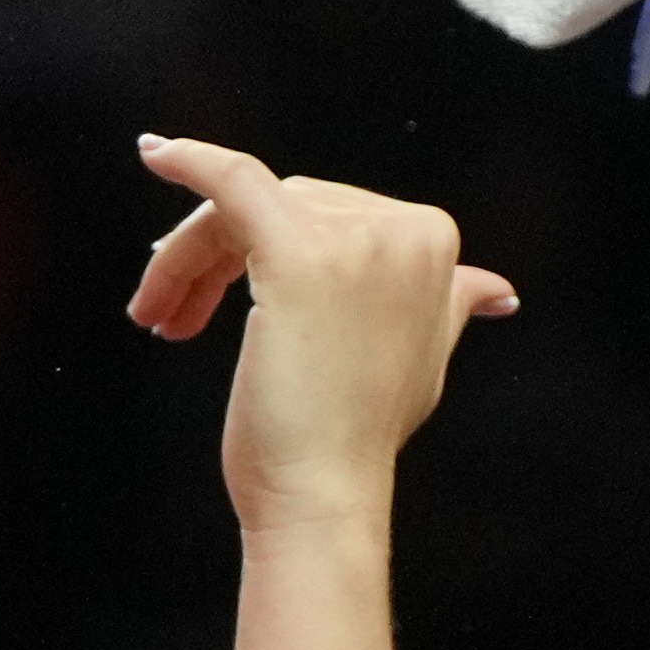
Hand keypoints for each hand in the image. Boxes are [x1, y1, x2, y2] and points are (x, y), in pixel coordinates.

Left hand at [128, 136, 514, 522]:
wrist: (327, 493)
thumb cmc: (355, 437)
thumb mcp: (426, 358)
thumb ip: (449, 307)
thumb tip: (493, 291)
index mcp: (433, 242)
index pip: (326, 212)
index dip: (263, 249)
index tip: (222, 295)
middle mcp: (400, 230)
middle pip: (281, 205)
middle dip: (217, 257)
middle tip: (173, 313)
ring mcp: (350, 238)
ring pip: (243, 210)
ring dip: (190, 259)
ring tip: (161, 316)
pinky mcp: (295, 252)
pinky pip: (233, 180)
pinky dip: (191, 161)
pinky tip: (156, 156)